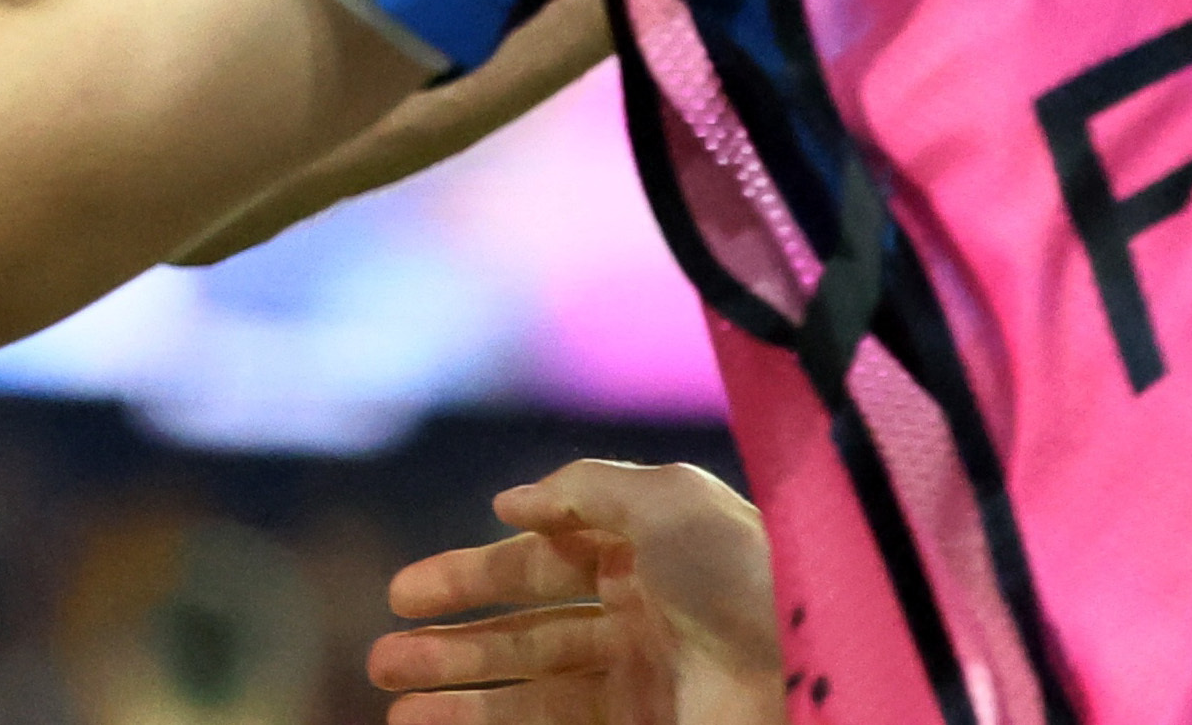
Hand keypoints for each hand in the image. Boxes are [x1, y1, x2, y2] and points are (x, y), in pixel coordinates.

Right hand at [369, 460, 781, 724]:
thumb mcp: (665, 497)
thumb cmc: (742, 573)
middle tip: (381, 658)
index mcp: (645, 555)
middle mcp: (640, 620)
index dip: (472, 575)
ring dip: (461, 698)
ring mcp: (644, 686)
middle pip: (526, 633)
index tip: (404, 593)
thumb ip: (583, 487)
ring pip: (532, 692)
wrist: (809, 669)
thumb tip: (513, 500)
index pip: (540, 563)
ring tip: (395, 706)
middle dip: (452, 644)